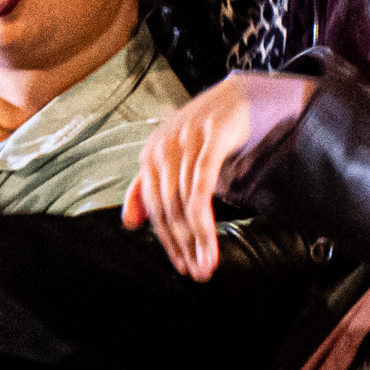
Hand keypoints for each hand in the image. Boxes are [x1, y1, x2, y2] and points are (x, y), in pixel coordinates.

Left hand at [128, 71, 312, 279]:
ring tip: (207, 264)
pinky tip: (208, 239)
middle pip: (168, 208)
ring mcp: (186, 142)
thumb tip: (129, 222)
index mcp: (150, 156)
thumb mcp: (174, 159)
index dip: (168, 242)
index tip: (182, 267)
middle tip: (197, 273)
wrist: (240, 95)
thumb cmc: (206, 131)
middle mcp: (162, 148)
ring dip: (197, 238)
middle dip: (182, 246)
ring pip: (185, 202)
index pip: (154, 209)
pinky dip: (203, 217)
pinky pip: (202, 185)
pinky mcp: (210, 138)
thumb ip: (149, 188)